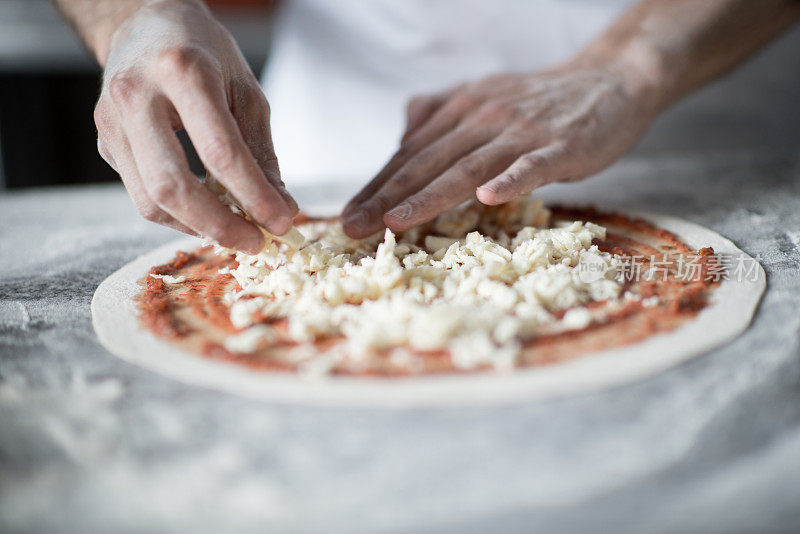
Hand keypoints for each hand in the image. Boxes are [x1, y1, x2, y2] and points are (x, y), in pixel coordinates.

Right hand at [94, 0, 296, 252]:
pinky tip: (208, 213)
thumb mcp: (245, 91)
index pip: (220, 152)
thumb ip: (261, 152)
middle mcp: (136, 95)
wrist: (144, 24)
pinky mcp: (106, 142)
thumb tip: (280, 209)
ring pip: (150, 201)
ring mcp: (113, 121)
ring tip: (236, 231)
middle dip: (219, 226)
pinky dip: (179, 215)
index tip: (281, 222)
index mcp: (182, 71)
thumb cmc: (203, 53)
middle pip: (172, 186)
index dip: (254, 196)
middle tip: (255, 242)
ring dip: (198, 227)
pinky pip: (142, 195)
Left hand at [342, 60, 657, 237]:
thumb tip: (402, 136)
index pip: (410, 154)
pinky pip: (532, 166)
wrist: (609, 80)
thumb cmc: (539, 101)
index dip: (377, 186)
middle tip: (352, 228)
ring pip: (468, 166)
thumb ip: (439, 113)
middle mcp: (483, 117)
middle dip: (386, 197)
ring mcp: (522, 131)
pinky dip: (511, 181)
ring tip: (396, 222)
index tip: (347, 216)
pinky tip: (489, 199)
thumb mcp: (482, 96)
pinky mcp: (561, 146)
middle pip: (428, 162)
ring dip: (430, 196)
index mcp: (461, 110)